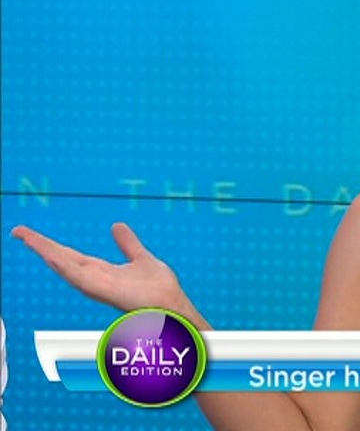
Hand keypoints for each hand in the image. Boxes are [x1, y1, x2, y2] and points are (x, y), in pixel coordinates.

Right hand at [10, 223, 190, 314]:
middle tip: (19, 231)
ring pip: (65, 266)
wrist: (172, 303)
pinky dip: (65, 266)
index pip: (70, 256)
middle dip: (40, 246)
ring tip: (27, 237)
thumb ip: (127, 243)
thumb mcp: (140, 257)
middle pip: (61, 259)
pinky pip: (80, 277)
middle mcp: (94, 279)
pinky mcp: (104, 291)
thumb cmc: (159, 288)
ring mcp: (97, 286)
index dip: (51, 245)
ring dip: (46, 253)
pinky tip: (51, 256)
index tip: (32, 234)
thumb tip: (117, 225)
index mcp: (100, 271)